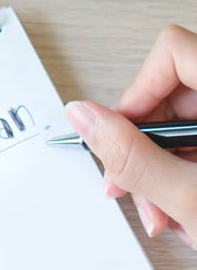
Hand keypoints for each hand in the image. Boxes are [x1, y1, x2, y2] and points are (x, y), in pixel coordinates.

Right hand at [65, 25, 196, 248]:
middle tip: (129, 186)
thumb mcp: (196, 200)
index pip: (173, 52)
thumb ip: (135, 156)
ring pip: (185, 126)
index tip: (121, 131)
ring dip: (160, 170)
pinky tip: (186, 213)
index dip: (139, 90)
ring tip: (166, 216)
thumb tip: (84, 117)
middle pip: (172, 93)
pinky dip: (184, 178)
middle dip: (143, 145)